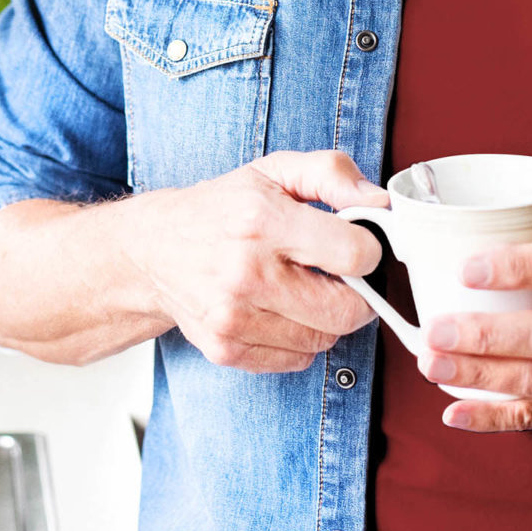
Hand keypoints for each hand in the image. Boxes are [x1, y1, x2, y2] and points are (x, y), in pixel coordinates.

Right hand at [128, 150, 386, 373]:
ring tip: (303, 288)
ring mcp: (233, 317)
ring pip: (324, 339)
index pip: (354, 255)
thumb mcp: (274, 171)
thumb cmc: (220, 209)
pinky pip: (297, 359)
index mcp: (261, 220)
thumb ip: (332, 174)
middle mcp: (246, 273)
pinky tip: (281, 310)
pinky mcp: (225, 349)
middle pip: (346, 311)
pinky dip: (300, 339)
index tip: (358, 243)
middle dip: (357, 294)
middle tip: (340, 274)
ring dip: (326, 317)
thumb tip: (379, 201)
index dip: (369, 249)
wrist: (152, 251)